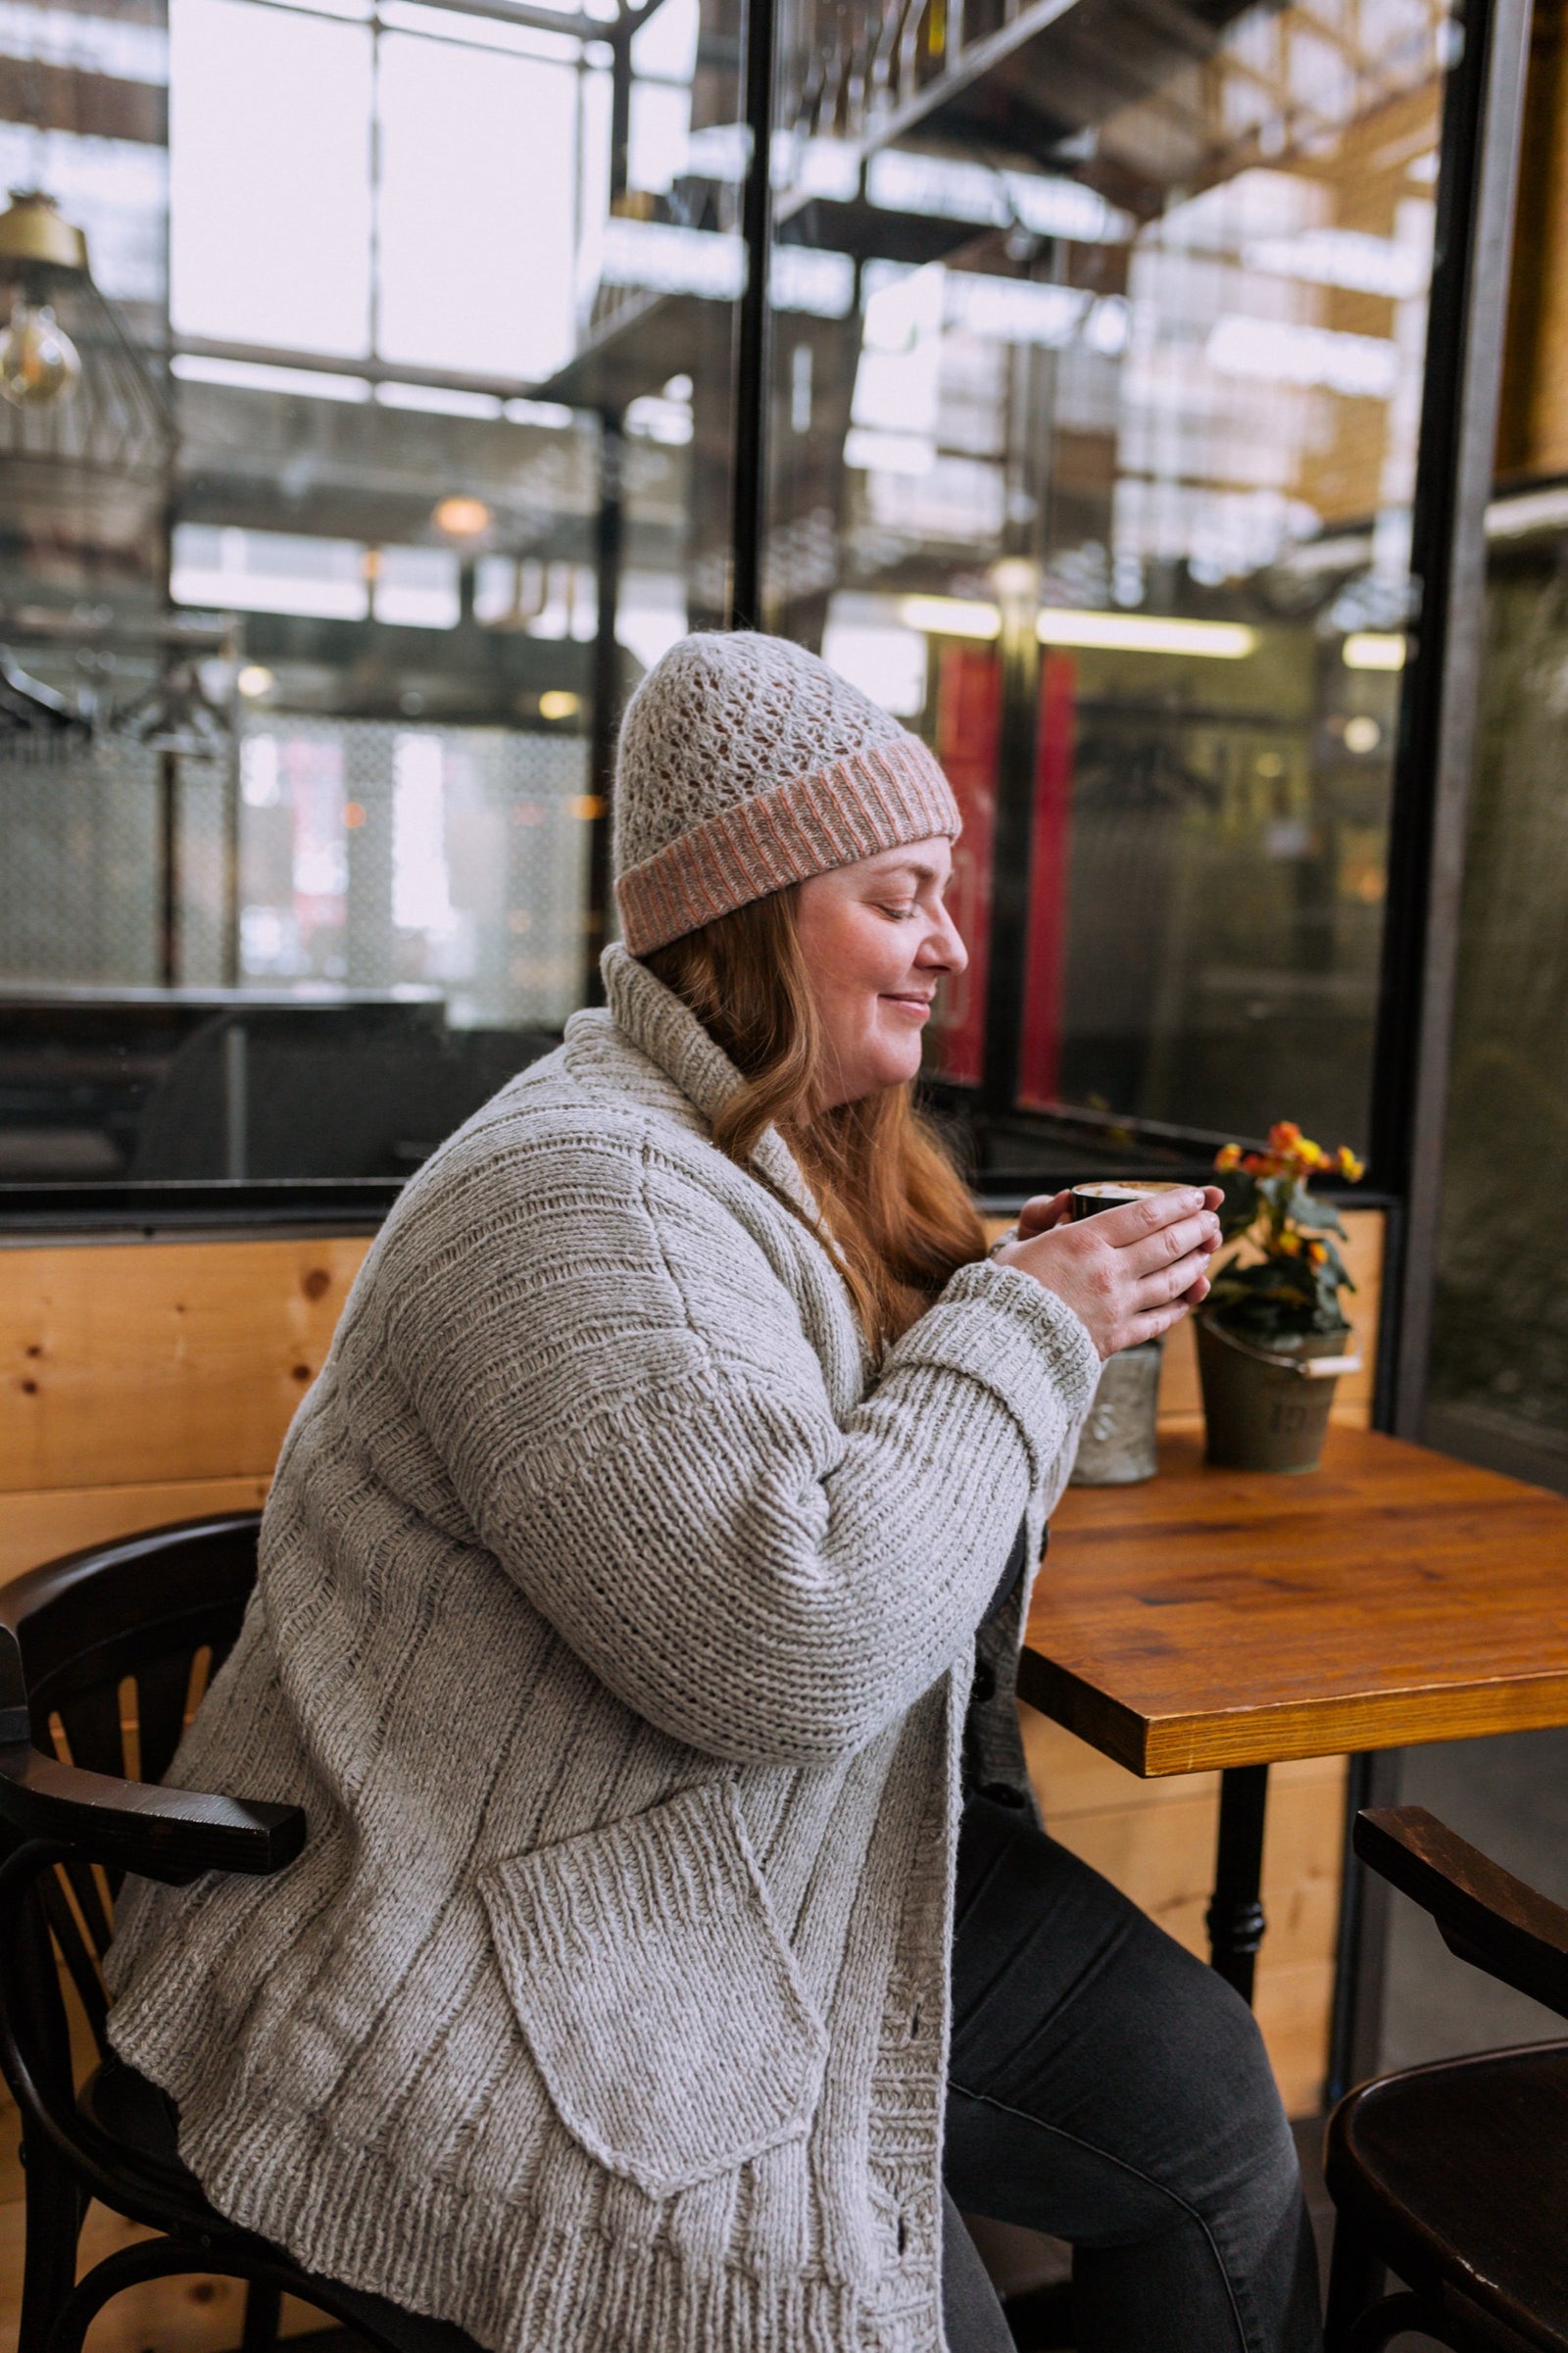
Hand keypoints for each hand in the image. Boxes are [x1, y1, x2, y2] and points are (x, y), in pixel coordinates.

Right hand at [993, 1186, 1223, 1359]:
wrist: (1001, 1344)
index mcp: (1085, 1240)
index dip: (1179, 1202)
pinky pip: (1161, 1318)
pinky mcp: (1118, 1336)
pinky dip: (1181, 1304)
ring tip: (1208, 1251)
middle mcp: (1109, 1270)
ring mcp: (1118, 1305)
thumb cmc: (1005, 1290)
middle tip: (1212, 1219)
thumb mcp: (1021, 1244)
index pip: (1146, 1213)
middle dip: (1197, 1228)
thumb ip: (1047, 1222)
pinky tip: (1192, 1293)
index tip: (1197, 1195)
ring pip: (1173, 1279)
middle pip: (1168, 1243)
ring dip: (1196, 1262)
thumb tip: (1064, 1203)